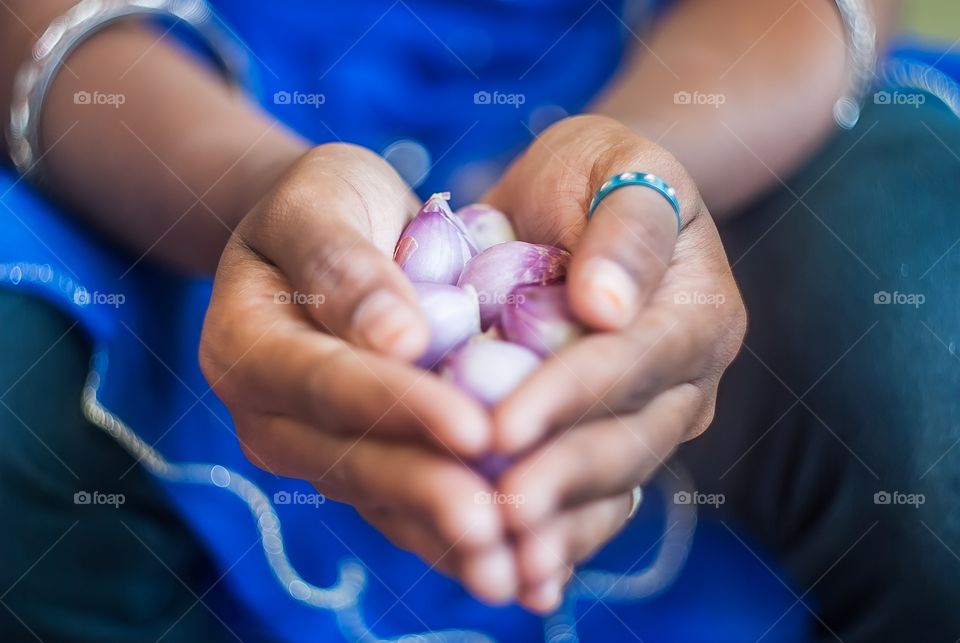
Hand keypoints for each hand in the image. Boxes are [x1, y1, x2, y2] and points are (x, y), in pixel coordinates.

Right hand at [199, 144, 518, 603]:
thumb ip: (343, 265)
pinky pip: (401, 507)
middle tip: (497, 526)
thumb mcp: (320, 203)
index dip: (398, 408)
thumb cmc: (324, 202)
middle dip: (426, 493)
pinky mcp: (355, 465)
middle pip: (349, 459)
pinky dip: (451, 536)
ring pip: (378, 498)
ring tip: (513, 571)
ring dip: (444, 536)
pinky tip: (514, 564)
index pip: (325, 383)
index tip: (474, 429)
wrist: (328, 233)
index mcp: (246, 345)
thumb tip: (397, 338)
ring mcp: (312, 448)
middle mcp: (269, 412)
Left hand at [483, 115, 746, 610]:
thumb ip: (625, 229)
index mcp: (697, 313)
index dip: (570, 397)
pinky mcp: (614, 443)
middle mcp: (686, 381)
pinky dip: (556, 537)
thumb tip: (608, 308)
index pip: (634, 363)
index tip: (502, 428)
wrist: (581, 203)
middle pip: (627, 440)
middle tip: (494, 513)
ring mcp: (653, 421)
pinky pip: (593, 501)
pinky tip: (516, 575)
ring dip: (555, 526)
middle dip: (559, 477)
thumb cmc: (594, 172)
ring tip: (500, 563)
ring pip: (611, 485)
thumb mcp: (613, 165)